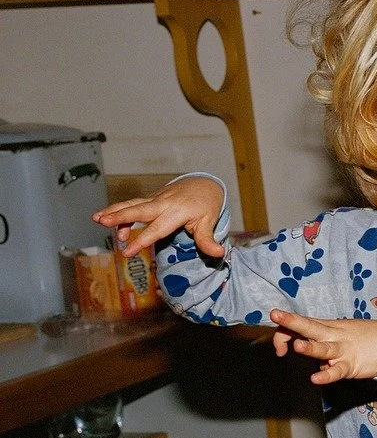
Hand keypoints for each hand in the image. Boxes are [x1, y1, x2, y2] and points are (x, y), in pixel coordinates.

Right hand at [94, 177, 225, 258]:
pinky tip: (109, 221)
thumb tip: (219, 253)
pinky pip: (133, 204)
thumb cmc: (206, 205)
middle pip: (138, 210)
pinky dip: (119, 211)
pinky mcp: (150, 199)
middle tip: (101, 221)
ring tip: (96, 219)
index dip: (141, 241)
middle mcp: (163, 204)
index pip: (156, 229)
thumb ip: (208, 239)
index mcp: (177, 212)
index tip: (127, 252)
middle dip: (120, 216)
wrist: (203, 184)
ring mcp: (155, 200)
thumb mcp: (209, 222)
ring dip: (113, 210)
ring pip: (132, 204)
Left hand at [269, 309, 376, 384]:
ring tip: (297, 346)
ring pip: (323, 348)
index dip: (286, 332)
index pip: (302, 324)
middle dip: (292, 321)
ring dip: (310, 348)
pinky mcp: (352, 365)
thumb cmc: (366, 338)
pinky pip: (337, 371)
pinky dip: (327, 375)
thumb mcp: (342, 333)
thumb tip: (308, 352)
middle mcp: (333, 336)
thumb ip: (323, 342)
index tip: (280, 350)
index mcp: (328, 327)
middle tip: (276, 314)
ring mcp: (343, 350)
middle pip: (310, 327)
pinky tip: (316, 379)